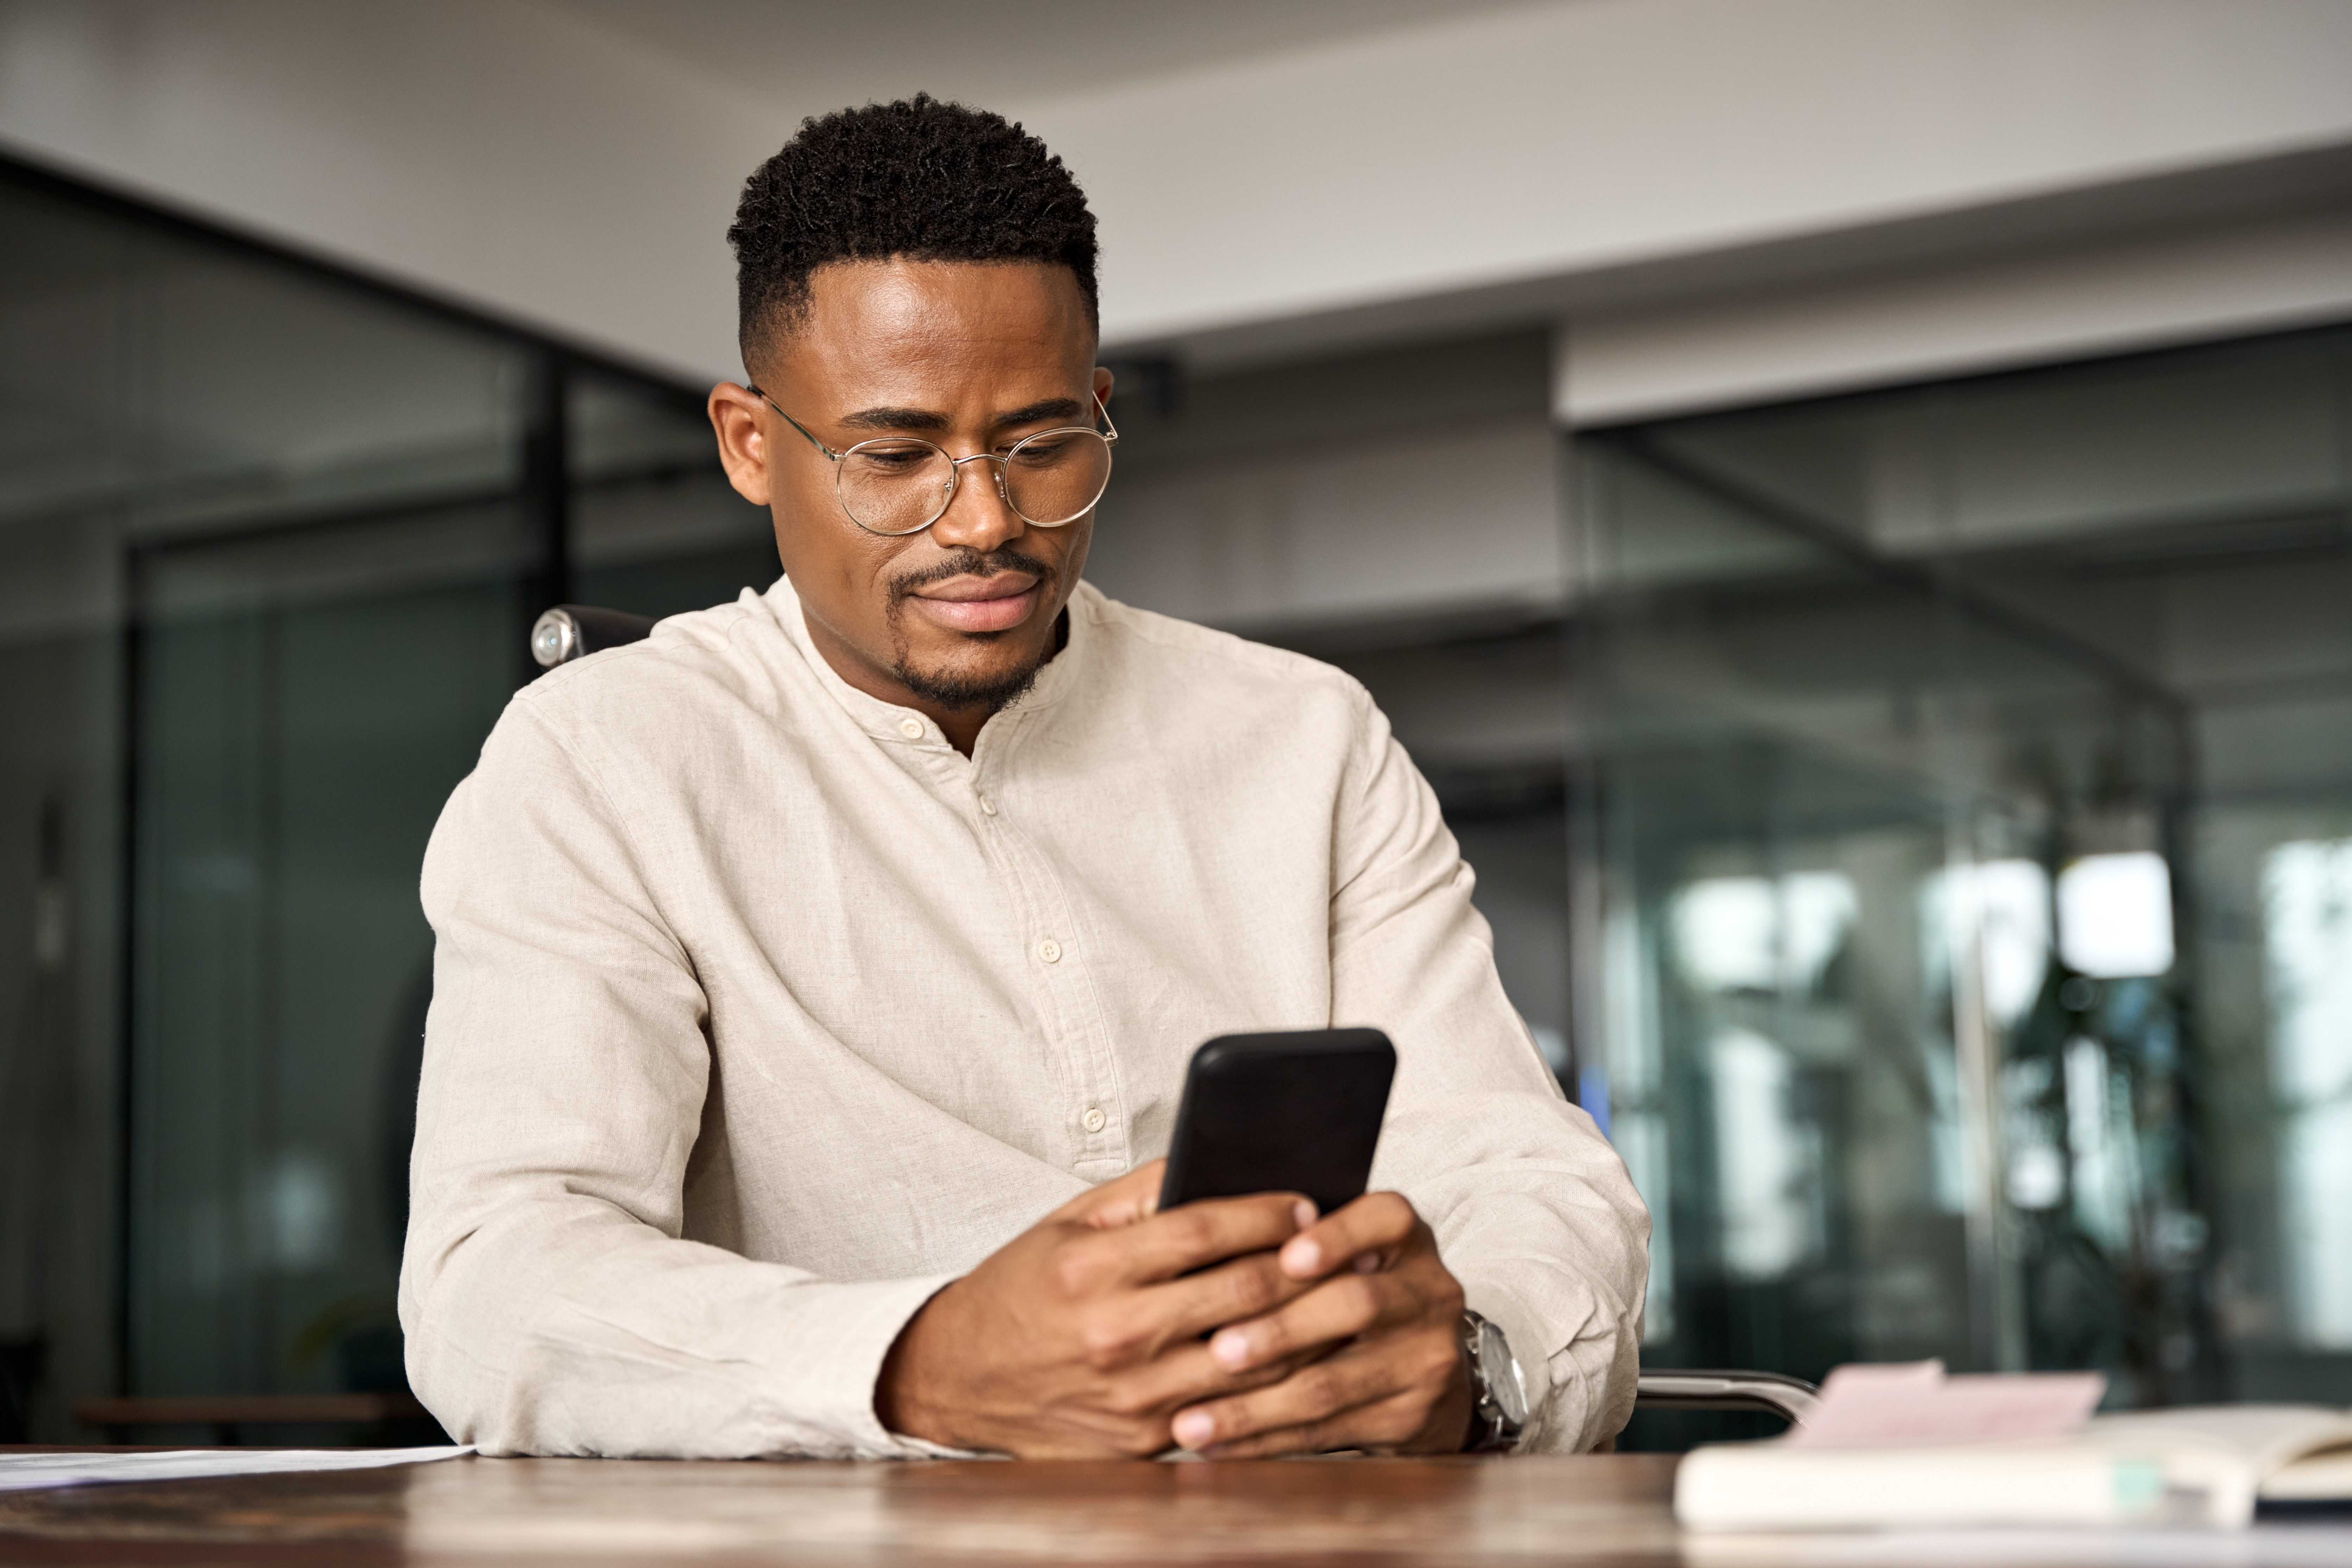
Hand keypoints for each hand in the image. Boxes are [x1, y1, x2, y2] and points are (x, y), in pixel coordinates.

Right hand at [875, 1161, 1324, 1456]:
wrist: (959, 1379)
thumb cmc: (1022, 1290)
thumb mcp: (1068, 1224)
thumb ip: (1143, 1192)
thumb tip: (1216, 1160)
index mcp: (1095, 1271)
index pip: (1207, 1230)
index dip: (1268, 1210)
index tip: (1307, 1199)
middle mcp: (1117, 1335)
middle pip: (1244, 1293)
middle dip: (1308, 1265)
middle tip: (1348, 1246)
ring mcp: (1135, 1397)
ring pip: (1253, 1359)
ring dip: (1310, 1327)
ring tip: (1346, 1297)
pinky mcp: (1144, 1443)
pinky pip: (1231, 1410)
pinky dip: (1275, 1382)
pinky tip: (1306, 1356)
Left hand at [1164, 1191, 1472, 1457]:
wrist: (1422, 1374)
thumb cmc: (1351, 1296)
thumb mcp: (1342, 1252)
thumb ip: (1285, 1236)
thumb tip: (1194, 1218)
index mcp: (1404, 1238)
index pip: (1384, 1219)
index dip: (1336, 1237)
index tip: (1288, 1255)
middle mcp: (1428, 1293)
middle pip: (1355, 1305)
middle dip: (1278, 1329)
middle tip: (1217, 1348)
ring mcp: (1425, 1358)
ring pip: (1331, 1383)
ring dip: (1253, 1403)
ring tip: (1193, 1416)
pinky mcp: (1409, 1417)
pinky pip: (1325, 1431)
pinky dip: (1263, 1438)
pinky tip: (1217, 1441)